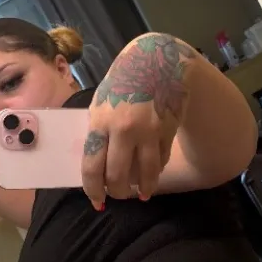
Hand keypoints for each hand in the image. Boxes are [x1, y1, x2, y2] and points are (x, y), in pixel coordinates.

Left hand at [82, 34, 196, 207]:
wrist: (157, 61)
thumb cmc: (123, 80)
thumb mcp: (102, 101)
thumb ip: (98, 130)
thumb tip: (97, 161)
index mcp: (101, 122)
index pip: (92, 167)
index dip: (93, 189)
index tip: (97, 201)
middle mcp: (124, 129)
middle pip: (119, 176)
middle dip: (118, 192)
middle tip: (119, 195)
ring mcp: (149, 131)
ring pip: (146, 174)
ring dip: (143, 189)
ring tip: (142, 193)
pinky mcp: (168, 130)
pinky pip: (161, 160)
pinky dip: (156, 170)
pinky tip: (153, 173)